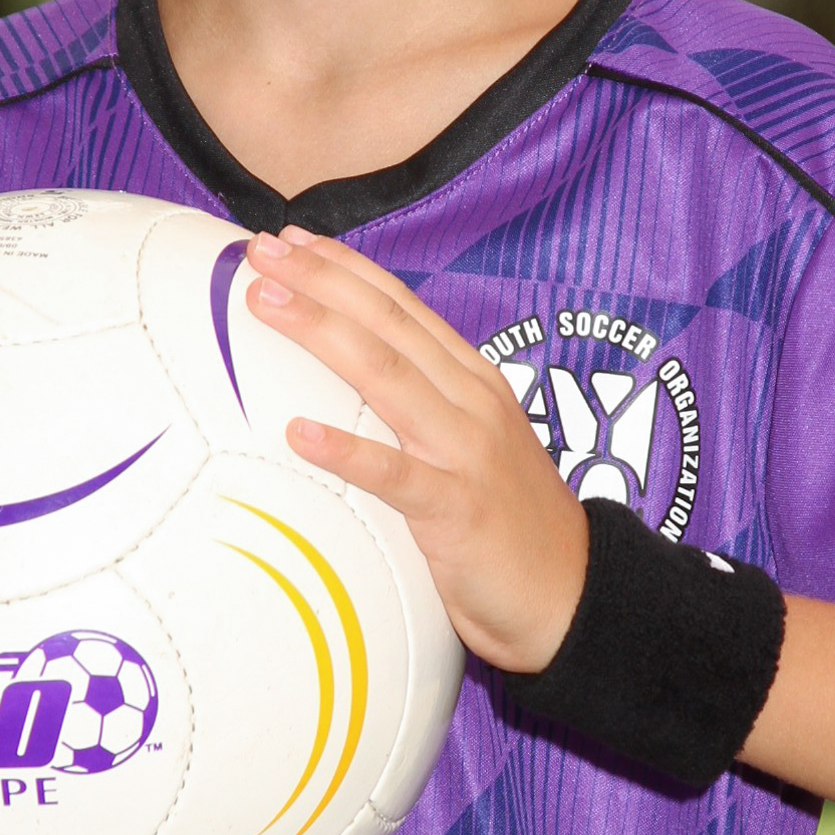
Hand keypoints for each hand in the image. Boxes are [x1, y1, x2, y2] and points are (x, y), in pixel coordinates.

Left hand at [244, 227, 587, 673]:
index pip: (401, 307)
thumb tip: (344, 389)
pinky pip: (394, 475)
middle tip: (262, 253)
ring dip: (322, 334)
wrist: (572, 594)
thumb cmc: (506, 523)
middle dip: (321, 281)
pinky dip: (346, 450)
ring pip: (387, 377)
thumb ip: (419, 409)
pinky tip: (298, 434)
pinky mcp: (458, 510)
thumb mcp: (467, 446)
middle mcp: (471, 402)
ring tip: (266, 305)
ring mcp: (466, 452)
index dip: (345, 268)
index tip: (292, 240)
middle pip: (387, 325)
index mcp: (471, 381)